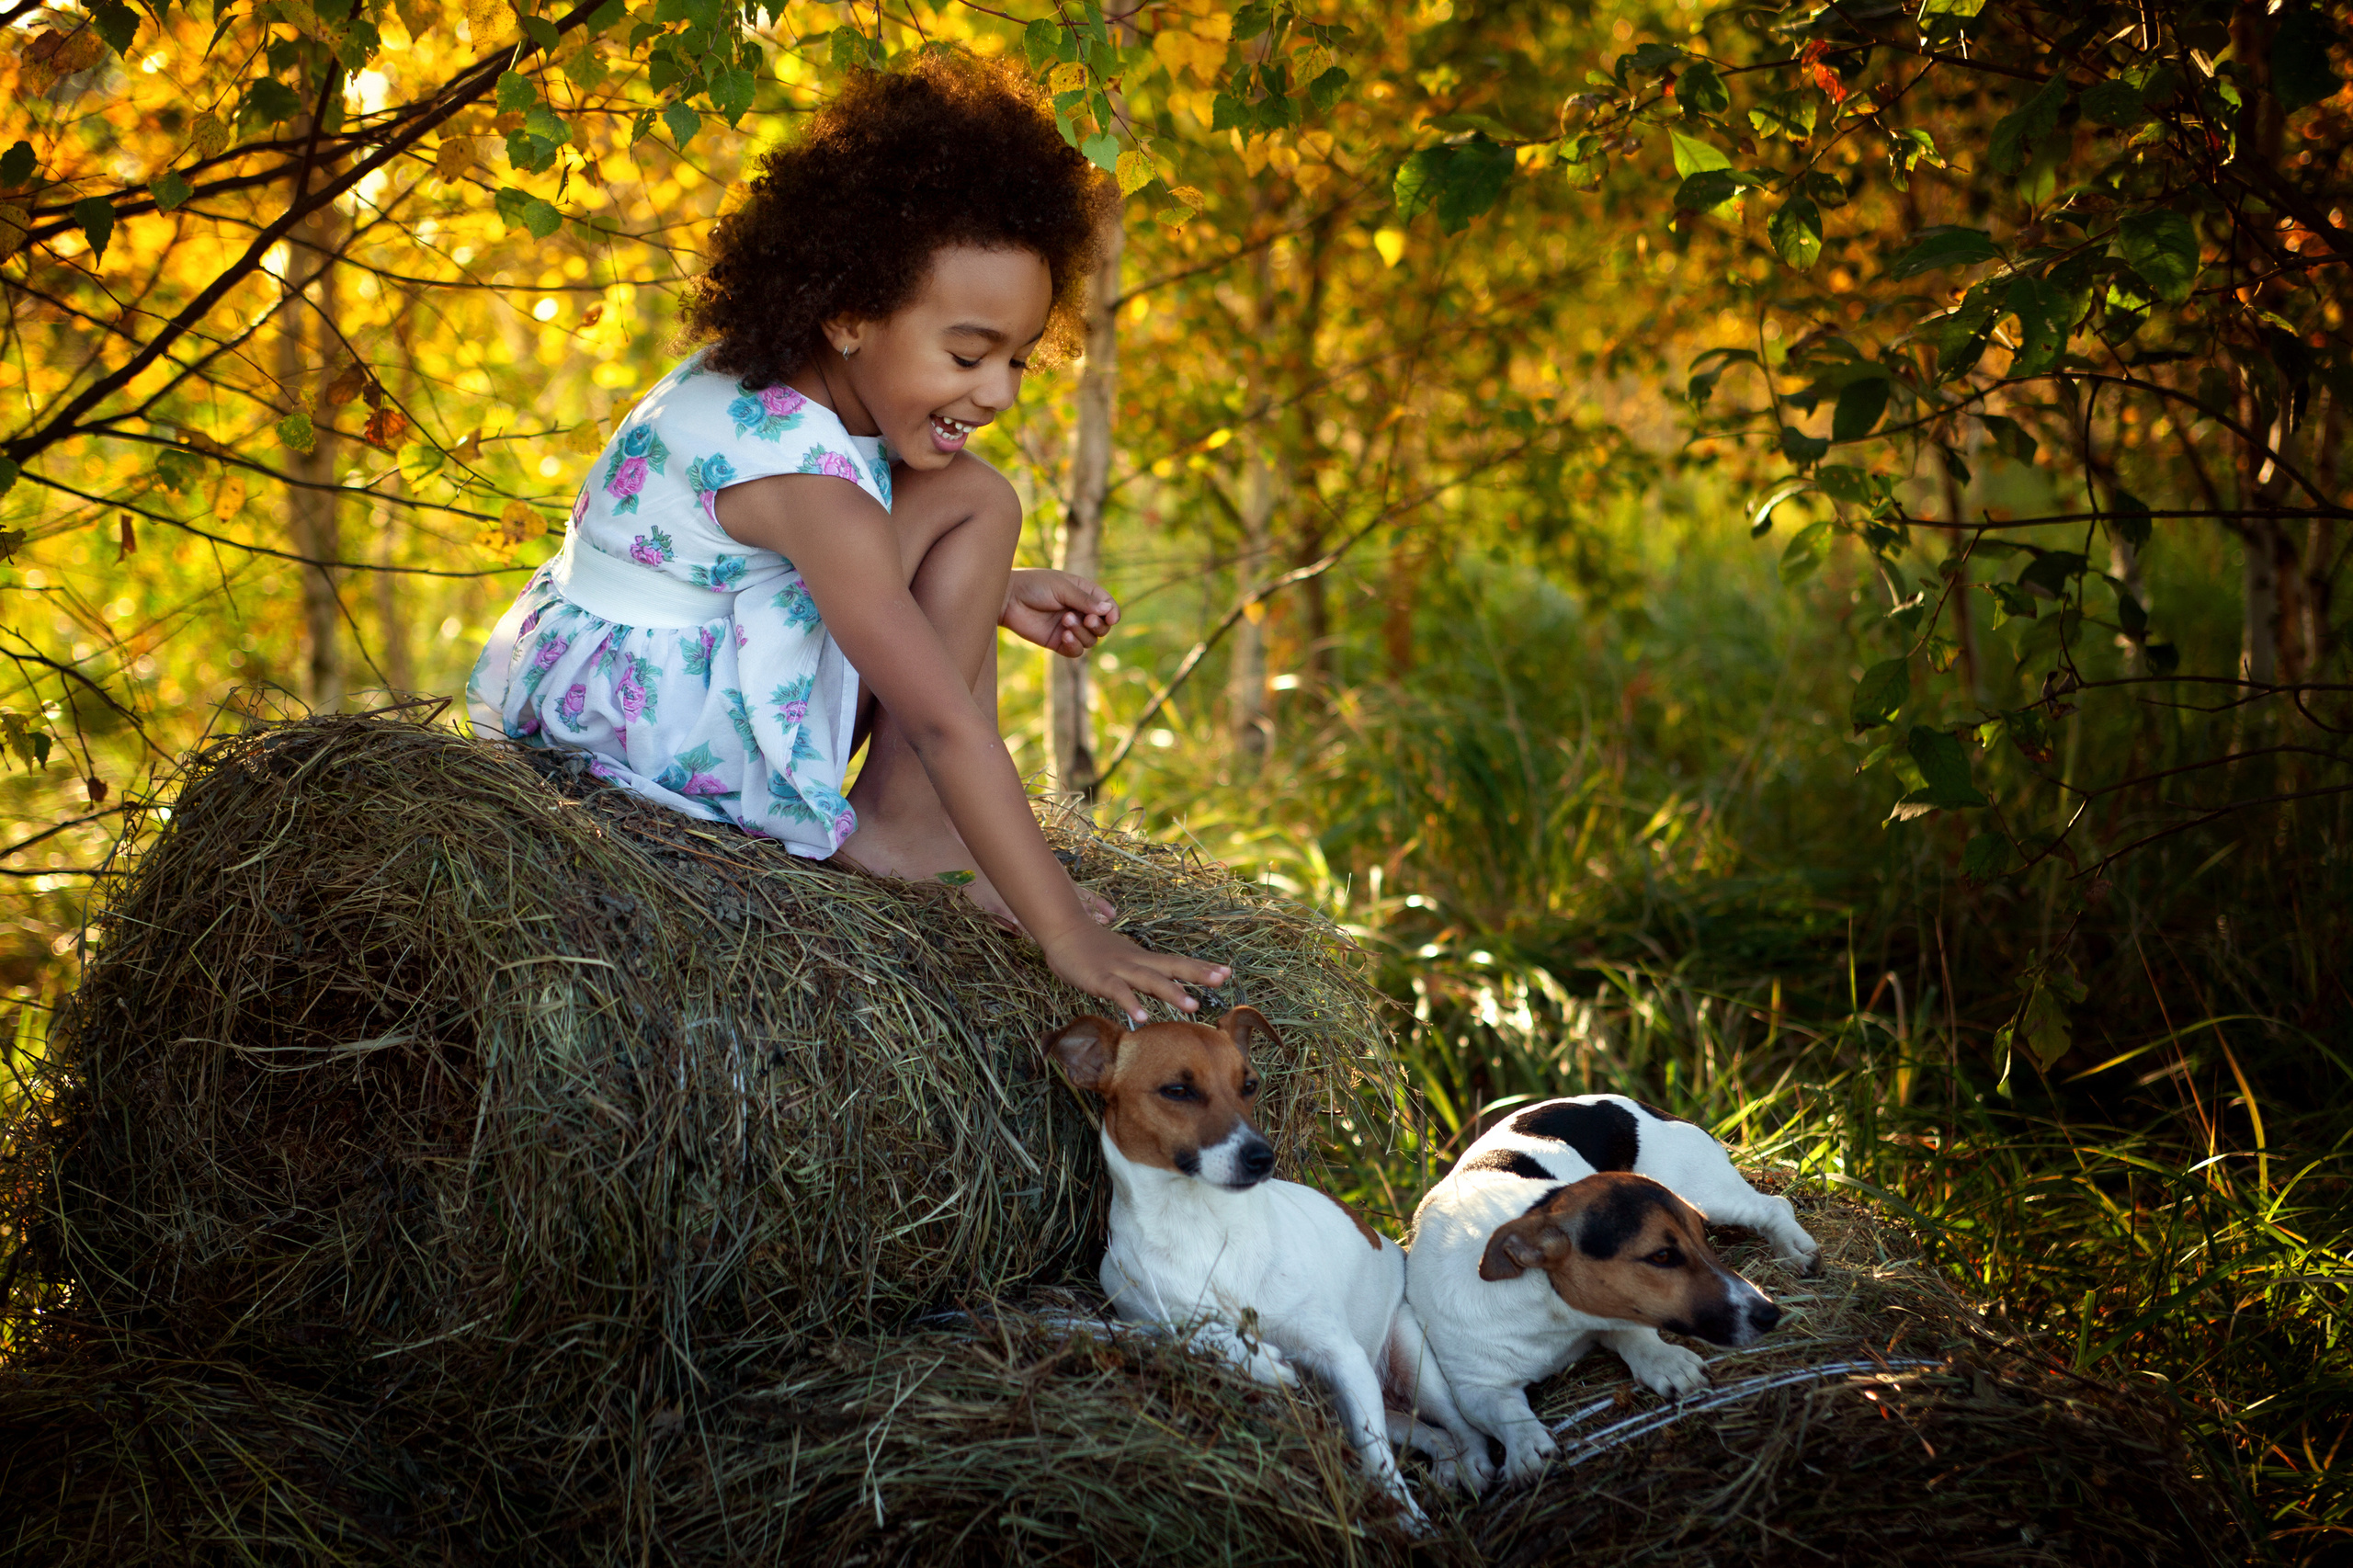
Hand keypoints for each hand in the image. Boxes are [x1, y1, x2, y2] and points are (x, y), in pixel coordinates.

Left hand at [1002, 568, 1117, 657]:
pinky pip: (1076, 651)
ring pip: (1091, 640)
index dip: (1113, 613)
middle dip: (1098, 625)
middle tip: (1087, 619)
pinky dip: (1074, 645)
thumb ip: (1084, 600)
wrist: (1008, 599)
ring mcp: (1069, 628)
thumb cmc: (1035, 586)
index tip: (1111, 617)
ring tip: (1065, 621)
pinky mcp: (1058, 642)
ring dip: (1082, 633)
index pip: (1108, 606)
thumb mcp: (1062, 588)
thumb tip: (1108, 610)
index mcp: (1084, 594)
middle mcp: (1080, 612)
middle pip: (1103, 626)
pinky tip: (1064, 636)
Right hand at [1040, 922, 1227, 1026]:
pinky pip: (1117, 992)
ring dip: (1172, 992)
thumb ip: (1143, 974)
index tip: (1227, 972)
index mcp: (1143, 959)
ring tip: (1194, 1006)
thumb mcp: (1123, 960)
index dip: (1201, 968)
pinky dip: (1130, 1003)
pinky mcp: (1099, 978)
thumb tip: (1167, 985)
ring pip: (1150, 980)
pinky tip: (1142, 1018)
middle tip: (1224, 979)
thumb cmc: (1092, 948)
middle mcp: (1136, 962)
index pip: (1177, 963)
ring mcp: (1119, 969)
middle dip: (1199, 973)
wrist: (1062, 928)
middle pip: (1172, 967)